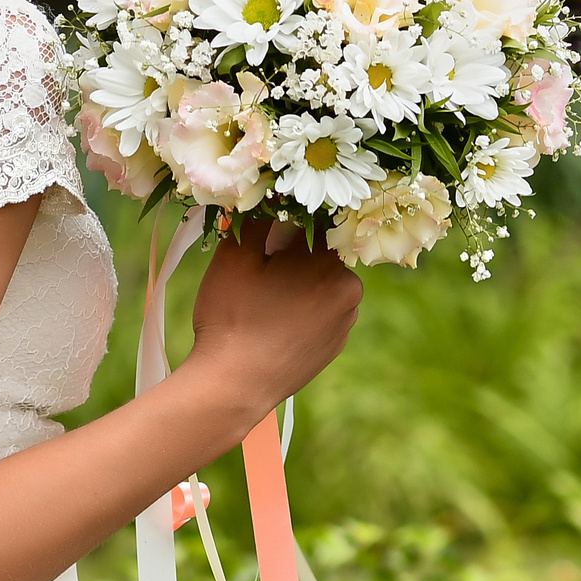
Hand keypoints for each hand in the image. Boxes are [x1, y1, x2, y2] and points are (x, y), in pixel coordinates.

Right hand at [184, 218, 362, 433]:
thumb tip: (272, 194)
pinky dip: (302, 311)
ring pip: (320, 284)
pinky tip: (274, 323)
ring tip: (263, 302)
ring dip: (298, 283)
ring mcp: (345, 322)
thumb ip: (258, 218)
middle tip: (257, 273)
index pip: (313, 224)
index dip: (284, 225)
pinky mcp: (335, 346)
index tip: (263, 238)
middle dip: (291, 255)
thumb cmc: (232, 317)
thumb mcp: (236, 256)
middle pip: (319, 254)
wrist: (235, 386)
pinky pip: (321, 313)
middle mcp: (349, 289)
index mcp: (330, 262)